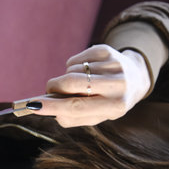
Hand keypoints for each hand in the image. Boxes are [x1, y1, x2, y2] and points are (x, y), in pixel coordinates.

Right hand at [32, 44, 150, 127]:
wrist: (136, 79)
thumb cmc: (108, 102)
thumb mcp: (96, 116)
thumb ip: (72, 118)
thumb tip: (47, 109)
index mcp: (115, 106)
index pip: (78, 106)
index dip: (53, 106)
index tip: (33, 106)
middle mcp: (117, 84)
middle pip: (72, 83)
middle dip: (54, 87)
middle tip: (50, 91)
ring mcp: (112, 64)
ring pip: (71, 71)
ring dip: (66, 79)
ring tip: (77, 85)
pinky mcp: (105, 50)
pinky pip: (74, 60)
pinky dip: (71, 68)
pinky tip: (82, 72)